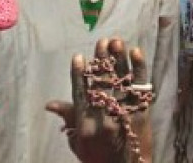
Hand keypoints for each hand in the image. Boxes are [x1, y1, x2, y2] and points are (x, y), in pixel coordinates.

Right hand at [46, 37, 152, 162]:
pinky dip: (139, 68)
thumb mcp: (79, 143)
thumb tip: (50, 104)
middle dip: (101, 60)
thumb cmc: (98, 159)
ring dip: (118, 58)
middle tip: (101, 42)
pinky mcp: (141, 112)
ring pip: (120, 80)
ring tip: (116, 41)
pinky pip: (140, 86)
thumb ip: (70, 120)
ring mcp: (124, 114)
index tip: (78, 57)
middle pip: (102, 83)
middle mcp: (104, 118)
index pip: (80, 94)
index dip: (79, 75)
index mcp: (85, 125)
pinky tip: (136, 52)